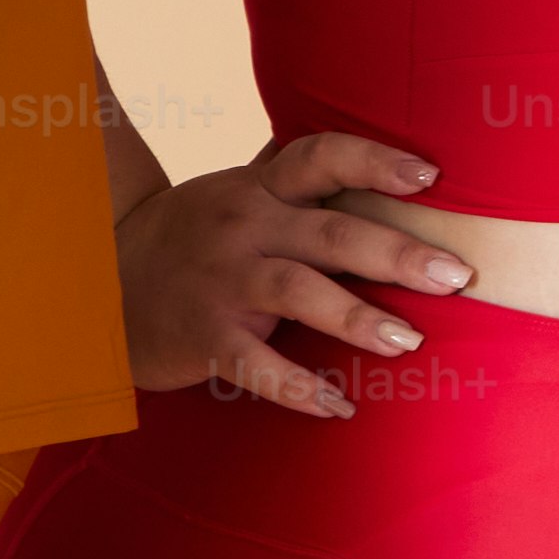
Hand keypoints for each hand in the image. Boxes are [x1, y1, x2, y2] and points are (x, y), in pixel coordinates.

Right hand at [118, 129, 465, 418]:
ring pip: (300, 292)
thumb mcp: (240, 194)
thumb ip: (297, 179)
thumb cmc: (195, 236)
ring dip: (359, 319)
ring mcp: (223, 281)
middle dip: (398, 254)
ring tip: (410, 342)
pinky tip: (340, 406)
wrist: (101, 280)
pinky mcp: (204, 335)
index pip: (322, 157)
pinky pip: (256, 364)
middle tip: (457, 276)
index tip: (431, 175)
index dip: (376, 161)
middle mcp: (245, 226)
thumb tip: (376, 152)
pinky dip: (299, 388)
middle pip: (331, 232)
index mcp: (261, 188)